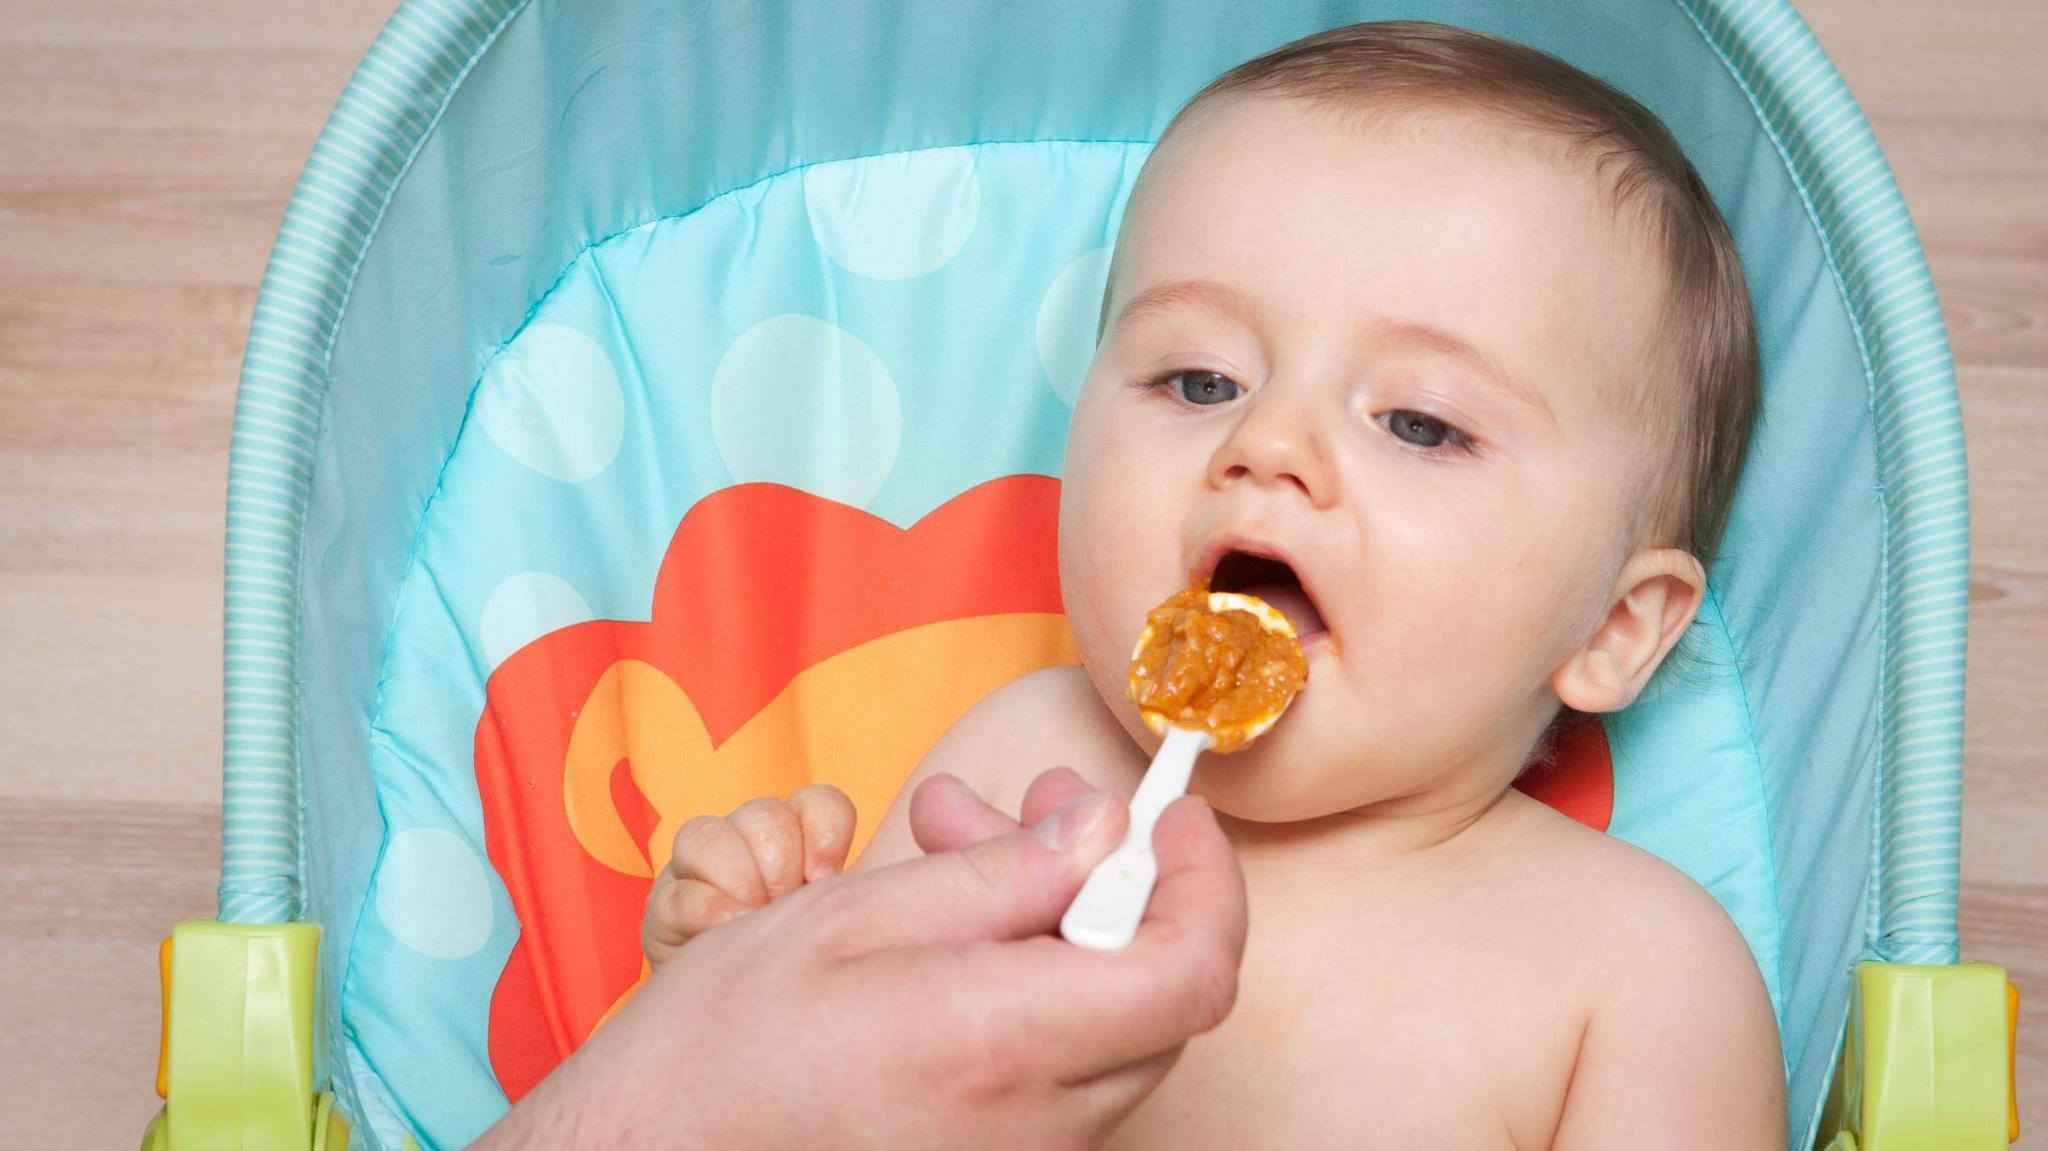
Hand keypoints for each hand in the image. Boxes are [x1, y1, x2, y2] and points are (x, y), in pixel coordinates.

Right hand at [473, 769, 1248, 1150]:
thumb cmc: (724, 1043)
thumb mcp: (853, 917)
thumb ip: (1001, 876)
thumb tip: (1105, 829)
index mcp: (1001, 1043)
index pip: (1189, 972)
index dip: (1205, 881)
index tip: (1173, 816)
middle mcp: (1035, 1120)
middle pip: (1160, 995)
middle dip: (1113, 878)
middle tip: (1028, 801)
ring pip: (1110, 1027)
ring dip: (1062, 925)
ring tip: (953, 848)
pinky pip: (1062, 1069)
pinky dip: (1033, 986)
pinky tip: (951, 933)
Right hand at [642, 784, 855, 964]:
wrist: (756, 1027)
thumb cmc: (810, 973)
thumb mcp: (844, 929)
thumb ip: (863, 896)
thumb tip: (857, 880)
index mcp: (798, 840)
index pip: (817, 804)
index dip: (826, 830)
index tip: (829, 878)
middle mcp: (745, 843)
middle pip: (764, 815)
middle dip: (781, 862)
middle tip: (787, 906)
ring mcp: (697, 871)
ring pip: (707, 835)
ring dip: (740, 879)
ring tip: (754, 918)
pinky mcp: (663, 910)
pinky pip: (676, 892)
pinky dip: (706, 910)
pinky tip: (725, 933)